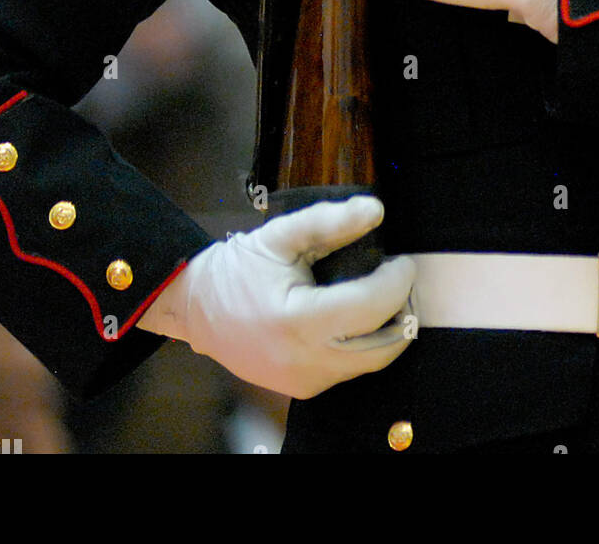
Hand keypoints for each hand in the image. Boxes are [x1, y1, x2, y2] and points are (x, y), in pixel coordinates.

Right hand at [139, 197, 414, 398]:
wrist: (195, 308)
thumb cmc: (237, 269)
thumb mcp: (280, 235)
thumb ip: (328, 221)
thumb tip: (376, 210)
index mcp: (297, 321)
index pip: (370, 307)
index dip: (397, 282)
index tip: (402, 260)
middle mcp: (305, 361)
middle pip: (382, 346)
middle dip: (402, 310)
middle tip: (400, 277)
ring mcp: (305, 381)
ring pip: (371, 363)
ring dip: (388, 330)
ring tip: (383, 293)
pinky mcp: (304, 388)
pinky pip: (351, 369)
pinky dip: (366, 344)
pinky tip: (359, 315)